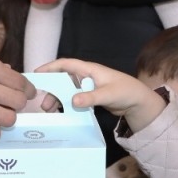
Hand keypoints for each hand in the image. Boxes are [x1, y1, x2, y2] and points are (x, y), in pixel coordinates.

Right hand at [37, 58, 167, 133]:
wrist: (139, 103)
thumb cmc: (126, 92)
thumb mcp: (108, 94)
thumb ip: (90, 97)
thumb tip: (72, 101)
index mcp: (90, 70)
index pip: (66, 64)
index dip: (51, 67)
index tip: (37, 73)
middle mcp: (87, 76)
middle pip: (64, 79)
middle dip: (52, 89)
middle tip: (42, 101)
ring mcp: (88, 87)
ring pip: (68, 90)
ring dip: (58, 98)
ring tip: (49, 110)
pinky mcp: (91, 96)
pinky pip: (74, 98)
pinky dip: (66, 104)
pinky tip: (61, 112)